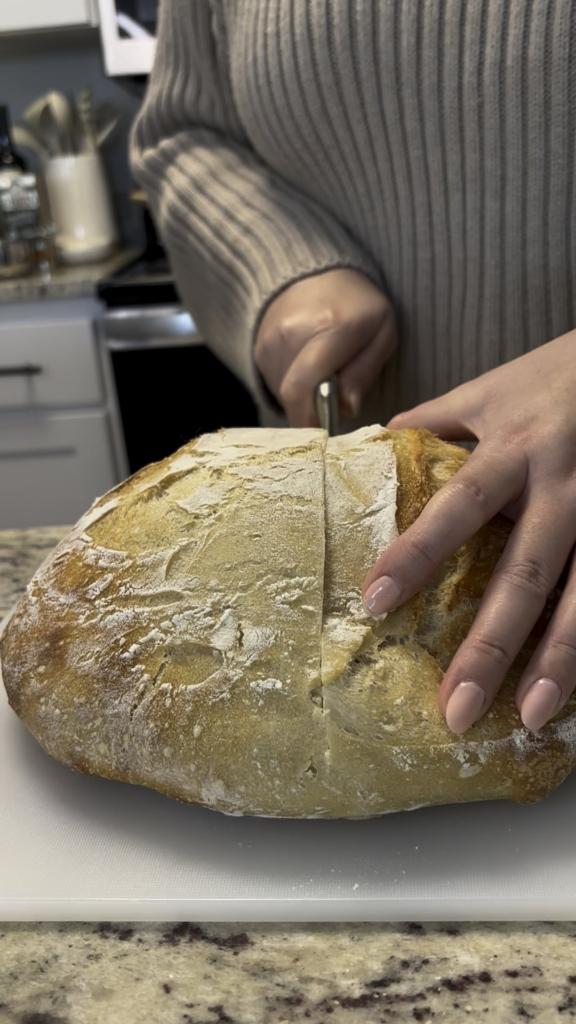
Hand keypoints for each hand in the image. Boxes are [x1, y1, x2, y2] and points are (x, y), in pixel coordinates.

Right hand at [254, 269, 395, 426]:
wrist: (318, 274)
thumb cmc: (359, 308)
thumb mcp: (382, 334)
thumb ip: (364, 373)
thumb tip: (345, 409)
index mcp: (331, 328)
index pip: (303, 386)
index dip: (312, 419)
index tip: (328, 430)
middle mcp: (291, 334)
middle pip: (292, 397)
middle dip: (313, 412)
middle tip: (333, 404)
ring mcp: (270, 341)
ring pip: (282, 394)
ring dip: (304, 399)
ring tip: (323, 377)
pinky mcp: (259, 349)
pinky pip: (274, 385)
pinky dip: (293, 389)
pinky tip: (307, 369)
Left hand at [361, 330, 575, 735]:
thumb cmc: (557, 375)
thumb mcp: (491, 389)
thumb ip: (435, 420)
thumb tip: (376, 445)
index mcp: (516, 447)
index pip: (458, 505)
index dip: (417, 552)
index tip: (374, 601)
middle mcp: (564, 485)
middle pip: (525, 572)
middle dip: (491, 644)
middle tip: (455, 708)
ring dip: (558, 662)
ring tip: (530, 717)